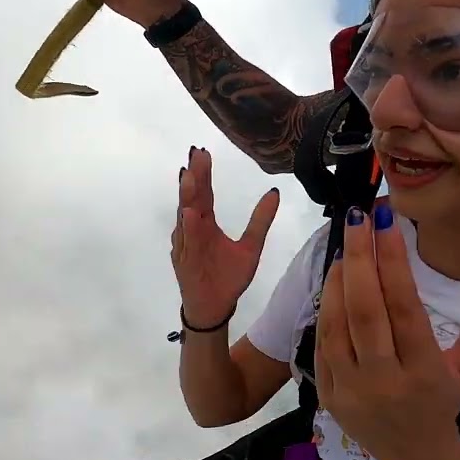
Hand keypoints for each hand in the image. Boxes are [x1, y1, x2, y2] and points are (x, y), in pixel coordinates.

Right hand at [171, 146, 280, 328]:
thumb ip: (260, 221)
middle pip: (193, 199)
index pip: (204, 194)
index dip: (203, 174)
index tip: (202, 152)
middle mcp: (193, 231)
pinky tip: (191, 215)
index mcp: (206, 225)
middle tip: (195, 155)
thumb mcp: (251, 247)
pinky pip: (187, 244)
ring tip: (190, 177)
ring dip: (187, 198)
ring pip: (186, 218)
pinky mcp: (185, 262)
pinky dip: (189, 230)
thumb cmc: (228, 278)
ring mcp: (186, 245)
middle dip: (194, 178)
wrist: (216, 308)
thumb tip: (274, 193)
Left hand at [314, 202, 459, 459]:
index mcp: (425, 371)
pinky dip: (326, 306)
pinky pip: (322, 342)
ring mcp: (351, 390)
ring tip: (348, 244)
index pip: (404, 307)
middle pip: (365, 310)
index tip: (387, 222)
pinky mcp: (328, 395)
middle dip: (359, 257)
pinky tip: (336, 279)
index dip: (393, 261)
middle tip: (359, 218)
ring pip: (337, 323)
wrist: (415, 456)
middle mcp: (385, 381)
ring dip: (339, 278)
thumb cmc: (446, 398)